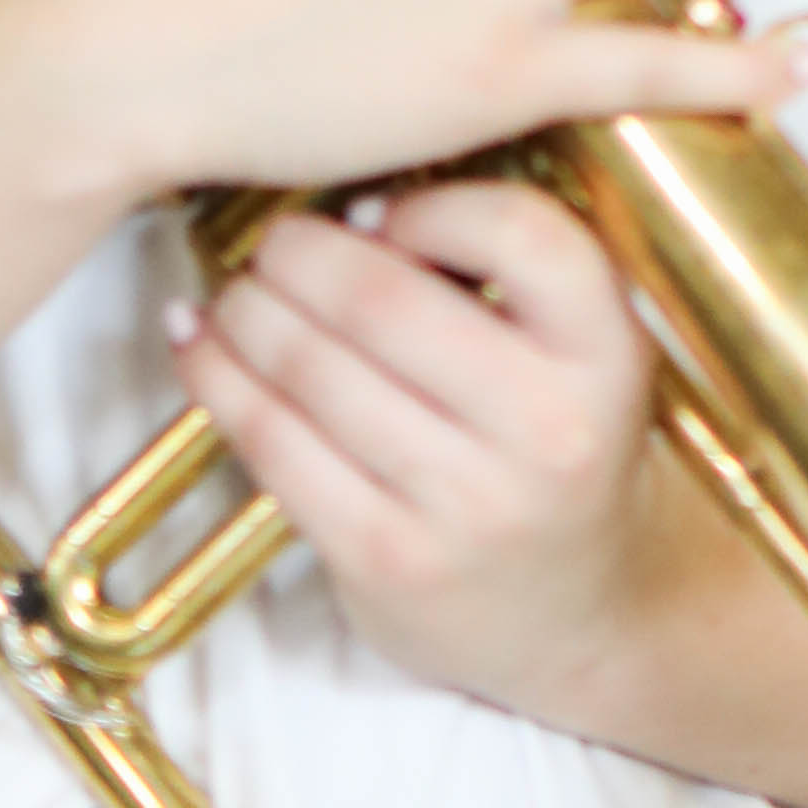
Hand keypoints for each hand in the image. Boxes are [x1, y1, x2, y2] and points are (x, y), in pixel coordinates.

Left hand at [174, 171, 675, 713]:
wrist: (577, 613)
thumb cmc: (559, 451)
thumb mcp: (582, 355)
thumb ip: (511, 274)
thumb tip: (361, 193)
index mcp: (608, 357)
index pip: (523, 236)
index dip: (430, 205)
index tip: (379, 209)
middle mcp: (548, 430)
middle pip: (387, 301)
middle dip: (303, 254)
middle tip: (276, 240)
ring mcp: (465, 503)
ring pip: (314, 371)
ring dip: (247, 312)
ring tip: (234, 290)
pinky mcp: (386, 560)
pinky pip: (274, 446)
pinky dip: (219, 380)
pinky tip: (200, 345)